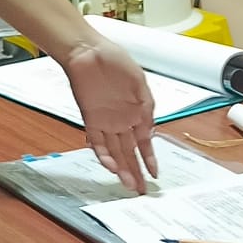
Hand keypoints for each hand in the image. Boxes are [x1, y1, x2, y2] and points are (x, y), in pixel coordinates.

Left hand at [58, 38, 157, 193]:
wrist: (88, 51)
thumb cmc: (114, 60)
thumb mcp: (140, 83)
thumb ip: (146, 107)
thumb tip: (150, 130)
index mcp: (136, 112)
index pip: (144, 143)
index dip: (150, 159)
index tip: (155, 174)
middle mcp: (121, 121)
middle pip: (129, 153)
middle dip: (136, 172)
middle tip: (141, 190)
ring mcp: (105, 122)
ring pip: (115, 152)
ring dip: (122, 169)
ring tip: (129, 185)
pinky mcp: (90, 120)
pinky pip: (97, 142)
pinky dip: (104, 155)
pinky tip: (111, 166)